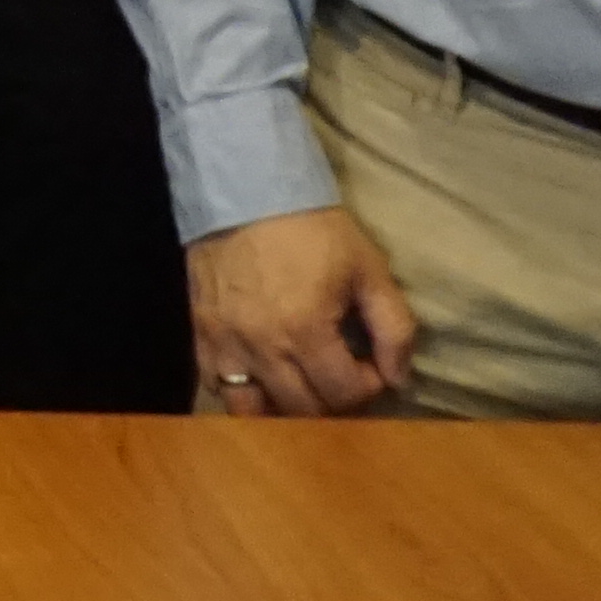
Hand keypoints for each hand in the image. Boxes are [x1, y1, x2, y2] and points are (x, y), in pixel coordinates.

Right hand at [187, 206, 418, 414]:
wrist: (246, 190)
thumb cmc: (313, 228)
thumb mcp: (368, 268)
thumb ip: (394, 327)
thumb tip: (399, 379)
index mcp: (306, 331)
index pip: (345, 393)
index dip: (368, 384)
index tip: (370, 363)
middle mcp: (262, 347)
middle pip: (303, 409)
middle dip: (332, 399)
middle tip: (340, 373)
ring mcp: (225, 344)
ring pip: (253, 411)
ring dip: (283, 408)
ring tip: (301, 386)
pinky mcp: (201, 334)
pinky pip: (216, 385)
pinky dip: (242, 392)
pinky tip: (261, 377)